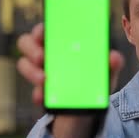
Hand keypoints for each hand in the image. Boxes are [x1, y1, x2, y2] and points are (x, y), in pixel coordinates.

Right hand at [16, 23, 125, 137]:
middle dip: (31, 49)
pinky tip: (43, 98)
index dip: (40, 29)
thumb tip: (114, 57)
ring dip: (31, 71)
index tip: (43, 33)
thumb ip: (112, 64)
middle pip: (26, 42)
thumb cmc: (96, 81)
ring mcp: (39, 72)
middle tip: (42, 58)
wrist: (91, 108)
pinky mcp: (40, 92)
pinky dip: (37, 94)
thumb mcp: (106, 73)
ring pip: (24, 65)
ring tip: (44, 80)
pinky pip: (33, 91)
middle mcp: (46, 53)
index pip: (44, 29)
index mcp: (61, 42)